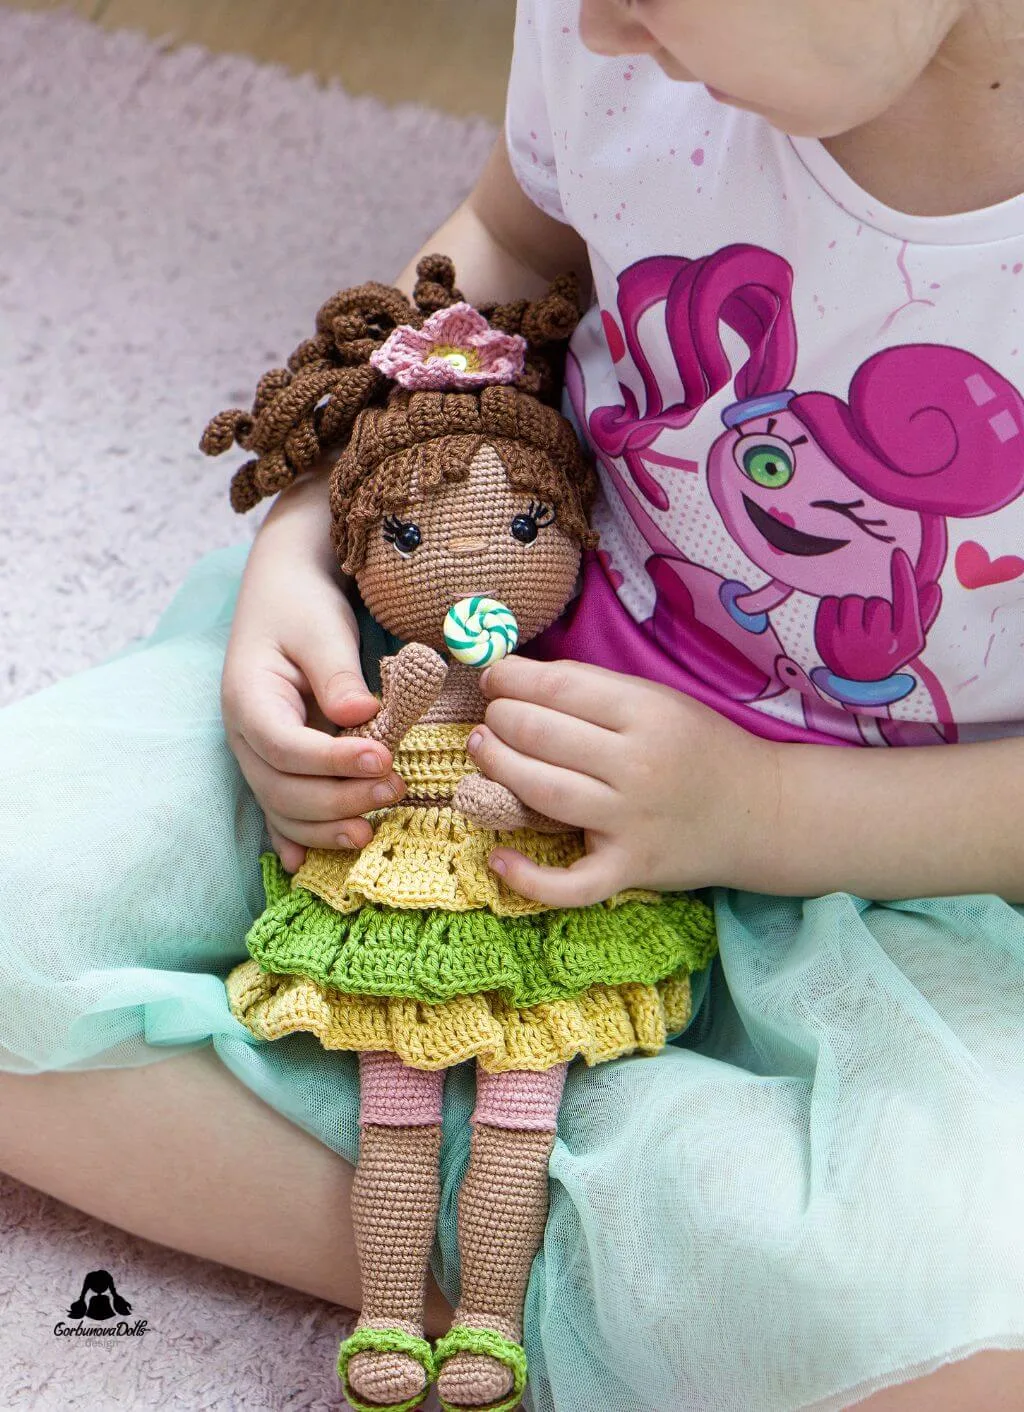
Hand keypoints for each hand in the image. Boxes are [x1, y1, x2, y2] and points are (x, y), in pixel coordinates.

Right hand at [221, 480, 405, 871]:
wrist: (283, 593)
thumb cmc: (303, 606)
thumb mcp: (322, 628)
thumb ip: (337, 673)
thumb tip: (362, 715)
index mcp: (248, 698)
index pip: (285, 747)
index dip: (333, 761)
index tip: (383, 758)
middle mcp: (243, 734)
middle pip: (282, 787)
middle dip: (338, 798)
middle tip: (395, 790)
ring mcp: (255, 754)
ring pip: (281, 808)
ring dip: (326, 825)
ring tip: (373, 828)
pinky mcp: (275, 763)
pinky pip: (279, 809)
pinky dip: (295, 837)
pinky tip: (309, 865)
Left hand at [466, 656, 774, 903]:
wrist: (764, 812)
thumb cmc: (702, 748)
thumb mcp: (660, 701)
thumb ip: (596, 690)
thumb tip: (520, 677)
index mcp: (648, 713)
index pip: (559, 687)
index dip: (511, 679)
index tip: (493, 677)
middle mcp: (639, 765)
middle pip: (541, 734)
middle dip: (501, 718)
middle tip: (489, 717)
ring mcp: (633, 821)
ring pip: (542, 792)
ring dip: (498, 768)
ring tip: (482, 750)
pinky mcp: (632, 869)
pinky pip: (571, 883)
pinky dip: (530, 878)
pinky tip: (498, 859)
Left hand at [814, 550, 926, 680]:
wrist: (857, 681)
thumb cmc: (887, 649)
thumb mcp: (910, 637)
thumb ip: (923, 611)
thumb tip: (933, 587)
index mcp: (905, 641)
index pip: (906, 601)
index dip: (903, 576)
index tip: (898, 554)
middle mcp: (880, 645)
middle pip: (877, 602)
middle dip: (873, 607)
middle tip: (871, 625)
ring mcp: (852, 644)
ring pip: (852, 601)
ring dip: (852, 607)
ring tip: (855, 626)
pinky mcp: (826, 640)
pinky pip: (830, 603)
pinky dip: (832, 609)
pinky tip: (838, 625)